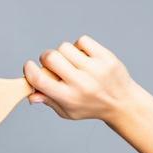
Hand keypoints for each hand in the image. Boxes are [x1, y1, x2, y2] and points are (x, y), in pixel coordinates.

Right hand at [23, 35, 141, 121]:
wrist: (123, 103)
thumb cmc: (91, 107)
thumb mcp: (67, 111)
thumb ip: (48, 101)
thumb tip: (30, 93)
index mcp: (68, 97)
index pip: (39, 79)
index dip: (29, 70)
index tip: (28, 66)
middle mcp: (81, 82)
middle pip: (50, 57)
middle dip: (46, 58)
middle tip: (52, 64)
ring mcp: (94, 68)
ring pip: (64, 47)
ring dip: (63, 53)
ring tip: (71, 62)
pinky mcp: (105, 57)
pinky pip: (82, 41)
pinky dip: (79, 46)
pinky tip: (84, 57)